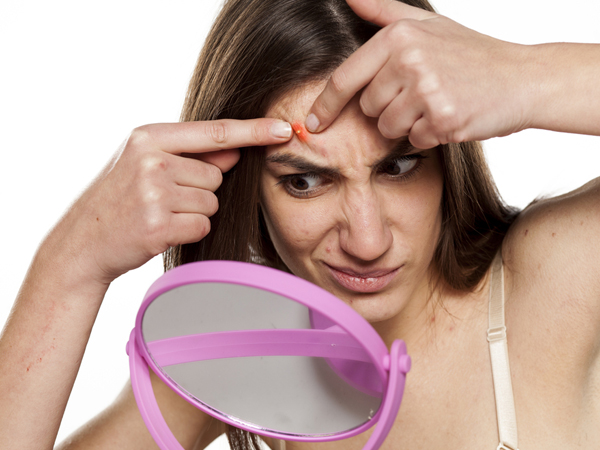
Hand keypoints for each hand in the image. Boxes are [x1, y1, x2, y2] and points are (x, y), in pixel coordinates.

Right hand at [45, 119, 291, 285]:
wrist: (83, 240)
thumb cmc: (118, 198)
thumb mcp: (145, 163)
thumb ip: (190, 154)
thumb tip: (237, 150)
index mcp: (149, 137)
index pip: (215, 132)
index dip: (254, 131)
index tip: (284, 129)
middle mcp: (152, 161)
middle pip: (216, 174)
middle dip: (200, 189)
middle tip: (163, 198)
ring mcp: (155, 193)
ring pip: (211, 202)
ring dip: (194, 212)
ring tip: (159, 213)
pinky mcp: (160, 225)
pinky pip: (203, 225)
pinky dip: (188, 231)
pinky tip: (161, 230)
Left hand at [305, 0, 530, 148]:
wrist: (523, 78)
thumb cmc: (471, 52)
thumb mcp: (427, 23)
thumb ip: (383, 11)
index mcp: (399, 37)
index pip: (346, 78)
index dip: (325, 105)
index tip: (312, 122)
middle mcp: (409, 61)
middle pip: (367, 107)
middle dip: (387, 107)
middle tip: (421, 92)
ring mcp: (427, 90)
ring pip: (387, 127)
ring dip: (408, 123)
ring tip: (436, 103)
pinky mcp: (443, 119)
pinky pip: (415, 140)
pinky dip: (429, 135)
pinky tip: (450, 116)